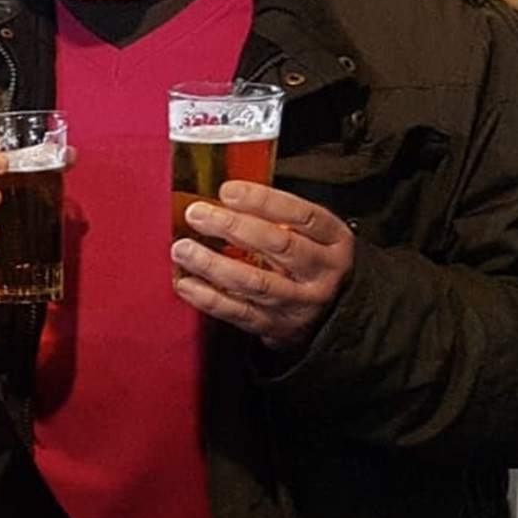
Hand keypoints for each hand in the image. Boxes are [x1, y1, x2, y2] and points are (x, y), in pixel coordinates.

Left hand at [171, 180, 355, 352]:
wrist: (331, 315)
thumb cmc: (310, 260)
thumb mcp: (310, 233)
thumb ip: (277, 215)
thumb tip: (222, 197)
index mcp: (334, 240)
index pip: (303, 215)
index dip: (263, 201)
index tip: (228, 191)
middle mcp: (321, 272)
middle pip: (279, 246)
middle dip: (233, 227)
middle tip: (197, 214)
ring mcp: (299, 302)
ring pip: (255, 282)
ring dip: (214, 264)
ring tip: (183, 248)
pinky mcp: (276, 326)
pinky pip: (238, 312)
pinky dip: (208, 298)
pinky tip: (186, 282)